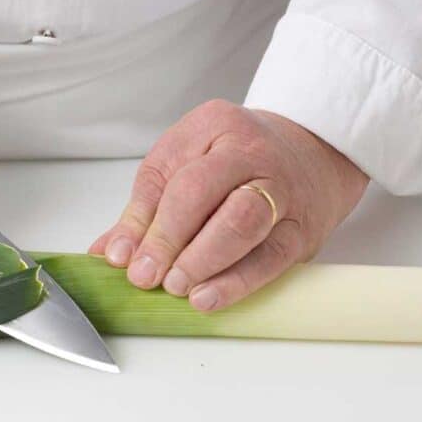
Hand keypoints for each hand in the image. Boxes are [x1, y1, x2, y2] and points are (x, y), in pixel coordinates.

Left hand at [88, 99, 367, 310]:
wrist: (314, 152)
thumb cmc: (236, 156)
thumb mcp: (186, 161)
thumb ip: (146, 207)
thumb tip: (108, 252)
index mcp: (213, 125)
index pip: (169, 174)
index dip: (142, 221)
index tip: (121, 258)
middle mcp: (250, 152)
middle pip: (202, 192)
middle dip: (168, 240)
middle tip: (146, 276)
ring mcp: (281, 190)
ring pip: (241, 224)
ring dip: (202, 262)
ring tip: (176, 287)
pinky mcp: (301, 229)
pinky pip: (271, 258)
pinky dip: (236, 282)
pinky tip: (209, 297)